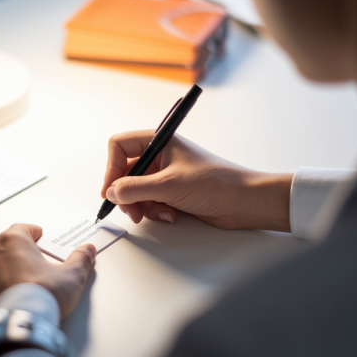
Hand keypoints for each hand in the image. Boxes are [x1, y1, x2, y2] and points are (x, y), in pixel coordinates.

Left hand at [0, 224, 96, 321]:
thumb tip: (88, 250)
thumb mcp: (71, 276)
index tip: (37, 235)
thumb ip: (80, 260)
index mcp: (12, 242)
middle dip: (6, 250)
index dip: (31, 231)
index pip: (21, 228)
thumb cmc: (42, 296)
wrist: (21, 325)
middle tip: (21, 260)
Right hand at [101, 130, 291, 231]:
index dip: (111, 168)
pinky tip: (170, 215)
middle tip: (131, 211)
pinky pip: (150, 200)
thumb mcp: (168, 185)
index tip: (110, 191)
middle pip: (125, 172)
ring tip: (157, 213)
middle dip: (125, 193)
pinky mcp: (173, 191)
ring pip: (136, 189)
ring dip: (142, 205)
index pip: (120, 146)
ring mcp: (166, 174)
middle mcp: (160, 155)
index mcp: (160, 141)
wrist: (245, 202)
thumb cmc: (215, 183)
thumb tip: (111, 192)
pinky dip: (155, 210)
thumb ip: (135, 188)